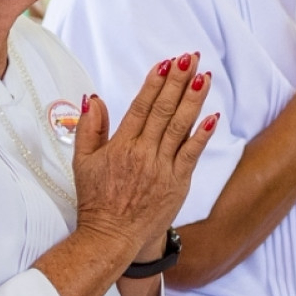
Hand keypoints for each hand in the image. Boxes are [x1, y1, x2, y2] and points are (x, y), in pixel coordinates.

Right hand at [72, 55, 215, 258]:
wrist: (111, 238)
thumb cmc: (96, 201)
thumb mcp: (82, 163)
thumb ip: (89, 129)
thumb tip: (95, 100)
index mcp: (120, 146)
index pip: (140, 106)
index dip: (155, 83)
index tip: (166, 63)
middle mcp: (143, 154)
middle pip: (163, 110)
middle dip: (178, 81)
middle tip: (190, 58)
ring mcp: (162, 169)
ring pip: (180, 127)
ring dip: (193, 99)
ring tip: (204, 76)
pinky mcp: (177, 183)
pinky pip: (191, 154)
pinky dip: (202, 134)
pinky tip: (212, 116)